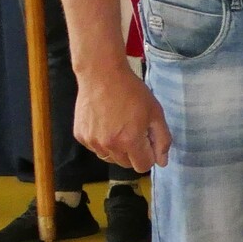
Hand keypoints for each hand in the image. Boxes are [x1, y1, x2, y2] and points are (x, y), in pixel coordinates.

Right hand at [76, 57, 173, 171]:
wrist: (102, 75)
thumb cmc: (132, 92)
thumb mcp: (155, 113)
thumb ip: (162, 140)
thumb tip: (162, 163)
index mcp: (130, 141)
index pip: (142, 166)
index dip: (149, 156)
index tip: (148, 141)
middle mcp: (109, 145)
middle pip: (126, 164)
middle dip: (134, 153)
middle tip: (135, 131)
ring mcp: (92, 142)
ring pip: (110, 158)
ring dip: (117, 149)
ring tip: (120, 126)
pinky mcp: (80, 136)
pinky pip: (96, 148)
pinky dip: (102, 141)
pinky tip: (106, 123)